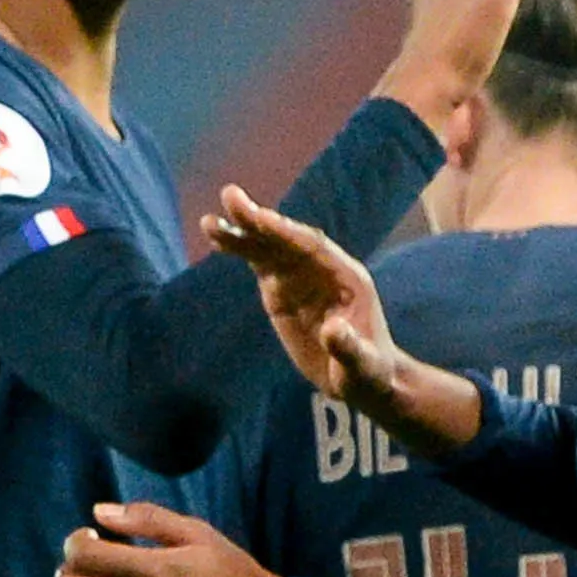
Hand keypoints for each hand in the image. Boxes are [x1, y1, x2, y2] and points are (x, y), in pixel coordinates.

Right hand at [202, 190, 480, 454]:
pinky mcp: (283, 291)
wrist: (359, 379)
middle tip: (230, 198)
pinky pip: (260, 265)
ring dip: (242, 233)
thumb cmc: (366, 372)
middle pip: (288, 239)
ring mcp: (300, 278)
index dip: (286, 232)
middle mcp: (322, 269)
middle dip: (260, 221)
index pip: (313, 246)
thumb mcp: (362, 365)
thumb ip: (348, 347)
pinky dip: (241, 251)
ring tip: (209, 222)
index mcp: (347, 277)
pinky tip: (219, 239)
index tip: (260, 219)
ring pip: (269, 249)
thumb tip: (332, 331)